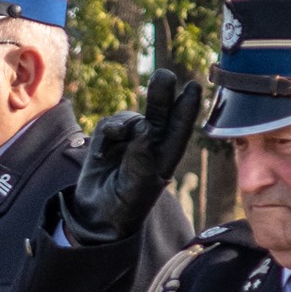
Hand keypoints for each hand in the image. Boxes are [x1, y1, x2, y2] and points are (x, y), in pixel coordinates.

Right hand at [60, 69, 203, 245]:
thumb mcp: (135, 186)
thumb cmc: (123, 207)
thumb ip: (141, 157)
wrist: (95, 215)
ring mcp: (130, 141)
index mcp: (165, 159)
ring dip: (124, 123)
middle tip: (164, 75)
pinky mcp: (109, 140)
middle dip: (162, 95)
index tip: (195, 86)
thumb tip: (144, 126)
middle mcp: (150, 146)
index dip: (187, 108)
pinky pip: (111, 125)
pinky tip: (101, 153)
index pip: (179, 129)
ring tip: (114, 139)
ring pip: (131, 118)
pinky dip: (107, 133)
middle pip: (159, 115)